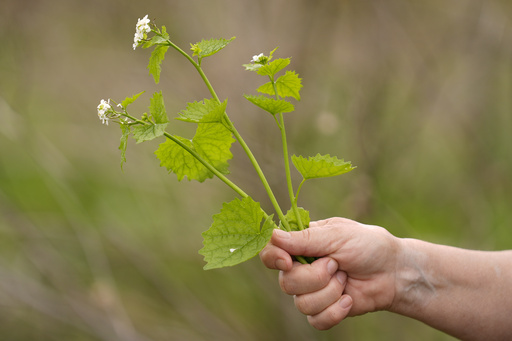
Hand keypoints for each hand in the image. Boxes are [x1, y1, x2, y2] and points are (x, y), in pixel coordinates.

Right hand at [260, 217, 399, 329]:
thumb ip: (305, 238)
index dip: (273, 258)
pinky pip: (315, 320)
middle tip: (337, 265)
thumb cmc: (368, 245)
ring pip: (301, 303)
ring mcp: (311, 291)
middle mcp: (301, 268)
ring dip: (330, 292)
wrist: (393, 272)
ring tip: (346, 279)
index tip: (287, 261)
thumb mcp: (338, 235)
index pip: (271, 252)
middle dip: (316, 276)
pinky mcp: (323, 310)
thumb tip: (273, 236)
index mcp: (301, 244)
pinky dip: (335, 311)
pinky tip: (349, 300)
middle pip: (286, 282)